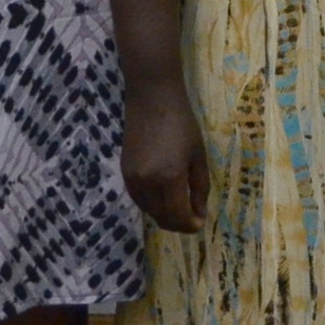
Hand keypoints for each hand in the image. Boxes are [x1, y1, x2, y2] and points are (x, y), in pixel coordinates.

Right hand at [121, 87, 211, 232]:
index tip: (200, 223)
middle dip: (179, 224)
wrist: (152, 98)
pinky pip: (139, 200)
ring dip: (165, 216)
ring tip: (180, 207)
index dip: (191, 225)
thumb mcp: (198, 156)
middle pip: (162, 218)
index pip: (178, 216)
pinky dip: (152, 206)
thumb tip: (199, 214)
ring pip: (149, 212)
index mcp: (169, 178)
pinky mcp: (124, 173)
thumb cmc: (182, 123)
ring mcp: (133, 179)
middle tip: (193, 217)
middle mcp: (147, 183)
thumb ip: (200, 188)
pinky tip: (163, 198)